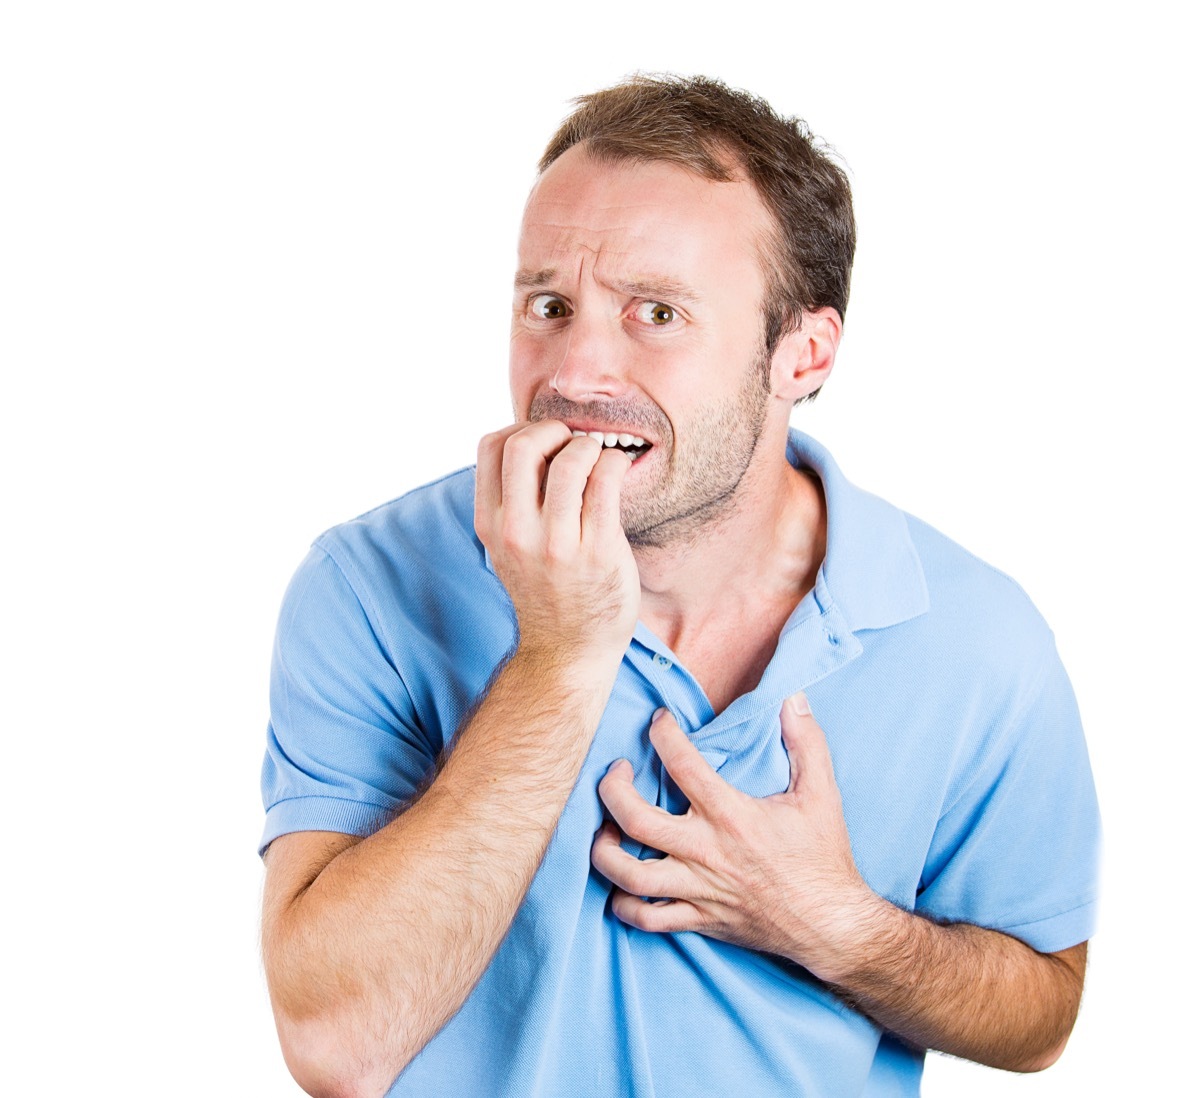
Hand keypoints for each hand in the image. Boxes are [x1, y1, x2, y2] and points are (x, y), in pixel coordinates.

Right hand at [475, 420, 639, 665]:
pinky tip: (618, 469)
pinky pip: (607, 482)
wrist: (568, 649)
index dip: (521, 429)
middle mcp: (517, 531)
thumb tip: (536, 441)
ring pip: (571, 459)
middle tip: (574, 443)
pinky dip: (615, 463)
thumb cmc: (546, 589)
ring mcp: (557, 543)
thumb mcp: (508, 545)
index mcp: (490, 523)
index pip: (490, 446)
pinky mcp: (598, 550)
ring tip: (600, 458)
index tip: (546, 442)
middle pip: (524, 444)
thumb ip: (512, 500)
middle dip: (554, 429)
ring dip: (590, 446)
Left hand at [591, 694, 880, 978]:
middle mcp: (706, 852)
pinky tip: (622, 885)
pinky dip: (623, 904)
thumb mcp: (821, 795)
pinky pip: (645, 919)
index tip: (659, 721)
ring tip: (606, 830)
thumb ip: (807, 742)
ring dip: (604, 850)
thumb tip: (795, 699)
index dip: (663, 733)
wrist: (831, 927)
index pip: (682, 764)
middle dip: (612, 790)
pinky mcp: (697, 920)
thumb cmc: (823, 859)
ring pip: (629, 875)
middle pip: (635, 819)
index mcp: (732, 816)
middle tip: (617, 772)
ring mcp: (697, 890)